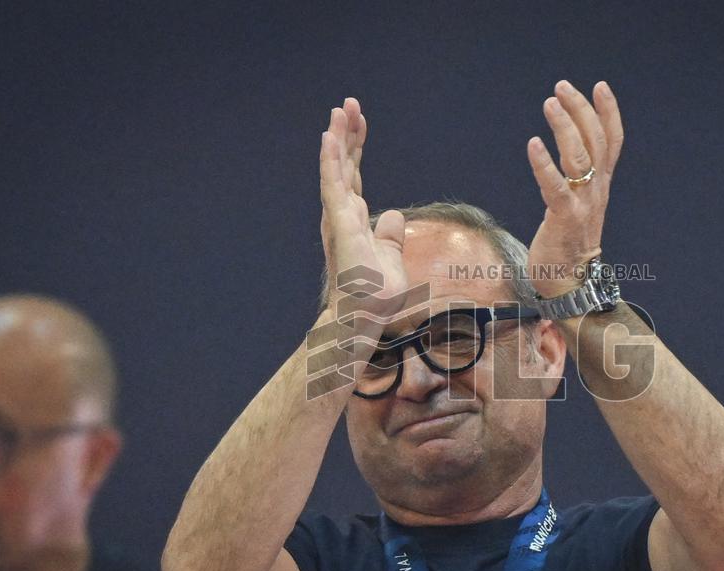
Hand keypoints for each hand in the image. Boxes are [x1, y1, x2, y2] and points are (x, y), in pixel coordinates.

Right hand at [319, 98, 407, 319]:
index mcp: (354, 218)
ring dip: (337, 138)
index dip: (356, 147)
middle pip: (345, 165)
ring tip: (339, 110)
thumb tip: (393, 215)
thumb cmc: (376, 292)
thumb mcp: (391, 257)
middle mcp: (342, 213)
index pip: (354, 175)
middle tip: (349, 104)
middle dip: (347, 134)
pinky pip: (333, 185)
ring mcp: (339, 217)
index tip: (359, 122)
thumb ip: (390, 235)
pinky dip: (331, 160)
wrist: (366, 314)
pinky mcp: (340, 222)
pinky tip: (330, 137)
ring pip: (336, 169)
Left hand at [526, 80, 623, 298]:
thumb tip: (568, 158)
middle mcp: (597, 191)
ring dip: (565, 127)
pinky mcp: (564, 220)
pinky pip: (556, 187)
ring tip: (550, 103)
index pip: (612, 142)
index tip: (599, 85)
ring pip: (580, 158)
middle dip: (581, 110)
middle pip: (596, 141)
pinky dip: (544, 164)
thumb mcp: (579, 206)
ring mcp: (583, 205)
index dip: (609, 112)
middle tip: (561, 87)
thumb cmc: (568, 245)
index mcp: (601, 186)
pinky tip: (533, 144)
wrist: (571, 284)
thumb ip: (578, 182)